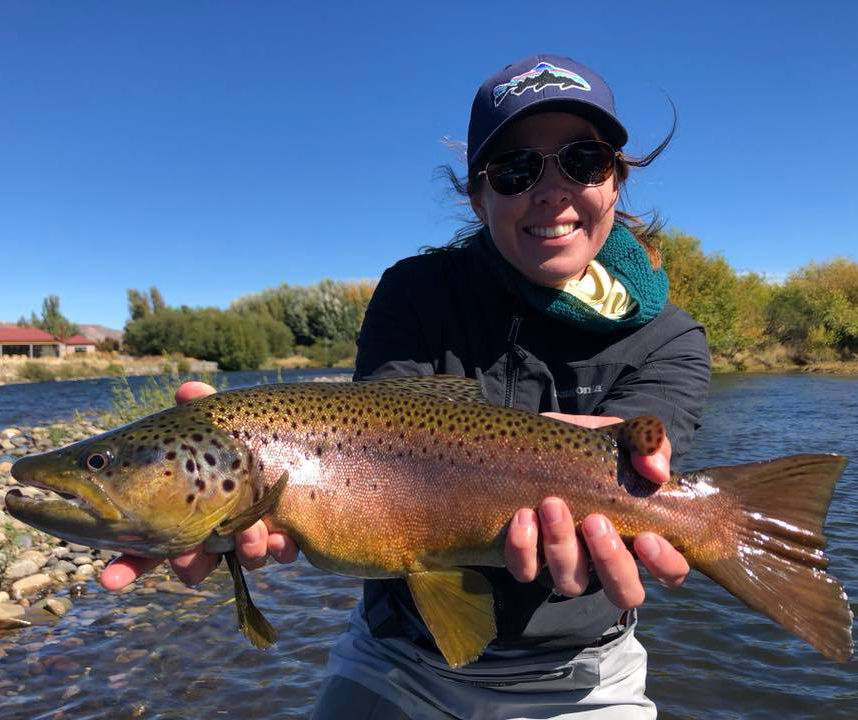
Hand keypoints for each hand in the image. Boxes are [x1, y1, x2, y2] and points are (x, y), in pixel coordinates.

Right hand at [100, 381, 298, 590]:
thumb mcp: (223, 419)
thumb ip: (201, 408)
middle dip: (189, 565)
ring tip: (252, 533)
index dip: (128, 564)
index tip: (111, 580)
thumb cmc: (248, 432)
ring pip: (242, 560)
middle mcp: (218, 528)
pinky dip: (280, 546)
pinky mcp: (288, 534)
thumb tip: (187, 390)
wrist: (305, 440)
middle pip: (193, 563)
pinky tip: (283, 536)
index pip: (148, 544)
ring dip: (245, 551)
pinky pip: (282, 551)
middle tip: (188, 557)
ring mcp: (253, 534)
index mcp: (187, 508)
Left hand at [504, 413, 688, 608]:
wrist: (536, 442)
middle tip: (594, 521)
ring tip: (551, 505)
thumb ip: (648, 444)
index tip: (646, 537)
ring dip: (562, 546)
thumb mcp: (621, 437)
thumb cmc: (590, 448)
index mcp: (639, 535)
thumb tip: (657, 470)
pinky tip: (522, 516)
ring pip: (571, 583)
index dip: (664, 564)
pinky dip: (523, 548)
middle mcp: (604, 560)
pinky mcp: (528, 561)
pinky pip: (526, 570)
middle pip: (625, 593)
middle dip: (611, 562)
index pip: (670, 571)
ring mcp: (565, 565)